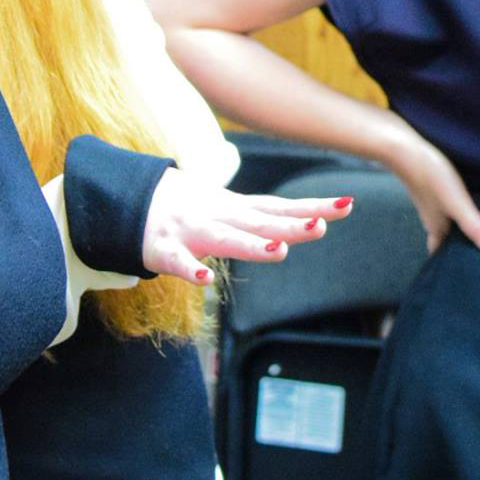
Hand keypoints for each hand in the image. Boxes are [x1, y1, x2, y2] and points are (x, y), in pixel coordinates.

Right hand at [141, 166, 354, 284]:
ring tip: (279, 251)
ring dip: (251, 245)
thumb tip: (310, 217)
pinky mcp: (164, 249)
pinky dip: (189, 270)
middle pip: (261, 222)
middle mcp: (220, 216)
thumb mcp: (231, 209)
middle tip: (322, 226)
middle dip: (291, 225)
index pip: (282, 207)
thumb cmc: (190, 209)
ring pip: (225, 238)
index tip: (347, 205)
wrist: (132, 199)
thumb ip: (265, 217)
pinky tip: (204, 280)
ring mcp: (192, 230)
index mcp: (237, 209)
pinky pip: (177, 262)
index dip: (314, 207)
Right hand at [387, 131, 479, 257]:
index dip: (448, 265)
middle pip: (442, 239)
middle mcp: (431, 217)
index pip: (440, 254)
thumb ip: (475, 227)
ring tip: (470, 232)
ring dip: (453, 229)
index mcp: (437, 228)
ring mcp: (428, 201)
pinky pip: (441, 204)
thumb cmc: (430, 176)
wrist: (401, 148)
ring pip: (442, 222)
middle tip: (471, 256)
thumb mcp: (458, 204)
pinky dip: (450, 210)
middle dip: (453, 249)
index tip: (460, 274)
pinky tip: (460, 201)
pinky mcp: (428, 184)